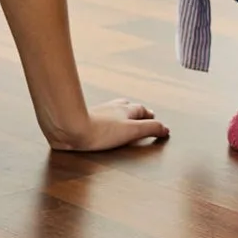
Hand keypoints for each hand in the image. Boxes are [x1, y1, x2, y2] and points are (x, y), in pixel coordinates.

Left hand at [48, 97, 170, 151]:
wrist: (72, 128)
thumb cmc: (102, 131)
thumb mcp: (132, 131)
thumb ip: (150, 129)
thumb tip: (166, 129)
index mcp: (126, 110)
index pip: (142, 110)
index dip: (150, 116)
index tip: (155, 121)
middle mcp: (113, 108)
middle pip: (128, 106)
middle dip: (136, 111)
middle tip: (142, 116)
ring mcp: (99, 111)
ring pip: (114, 109)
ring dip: (121, 112)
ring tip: (124, 117)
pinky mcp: (86, 117)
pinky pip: (100, 115)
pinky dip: (106, 117)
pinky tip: (101, 122)